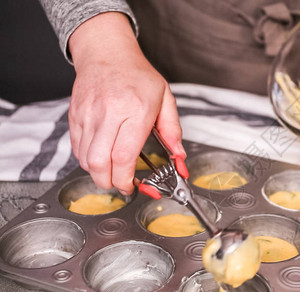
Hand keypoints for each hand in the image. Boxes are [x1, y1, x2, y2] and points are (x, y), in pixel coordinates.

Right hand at [69, 12, 184, 194]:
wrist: (107, 53)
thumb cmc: (138, 76)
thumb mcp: (165, 99)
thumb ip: (173, 131)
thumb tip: (179, 157)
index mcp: (135, 110)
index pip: (124, 155)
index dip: (126, 178)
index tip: (133, 186)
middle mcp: (109, 113)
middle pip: (99, 163)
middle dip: (110, 182)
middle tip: (121, 184)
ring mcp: (88, 114)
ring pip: (86, 159)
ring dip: (99, 173)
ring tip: (113, 170)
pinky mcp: (75, 116)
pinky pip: (77, 149)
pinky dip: (88, 160)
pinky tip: (102, 155)